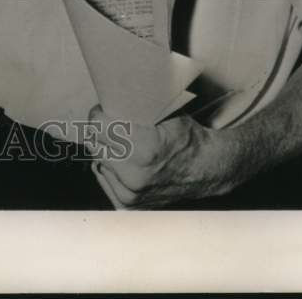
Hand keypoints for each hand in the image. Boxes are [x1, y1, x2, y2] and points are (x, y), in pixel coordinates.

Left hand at [85, 104, 239, 208]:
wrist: (206, 170)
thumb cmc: (185, 137)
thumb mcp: (165, 113)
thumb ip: (135, 107)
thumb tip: (107, 96)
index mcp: (144, 149)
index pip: (98, 125)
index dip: (100, 113)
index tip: (106, 110)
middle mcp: (135, 176)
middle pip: (95, 142)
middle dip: (103, 132)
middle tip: (117, 126)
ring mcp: (130, 195)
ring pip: (98, 160)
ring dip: (107, 150)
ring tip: (126, 145)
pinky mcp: (128, 206)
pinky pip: (104, 178)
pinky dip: (110, 168)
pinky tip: (125, 162)